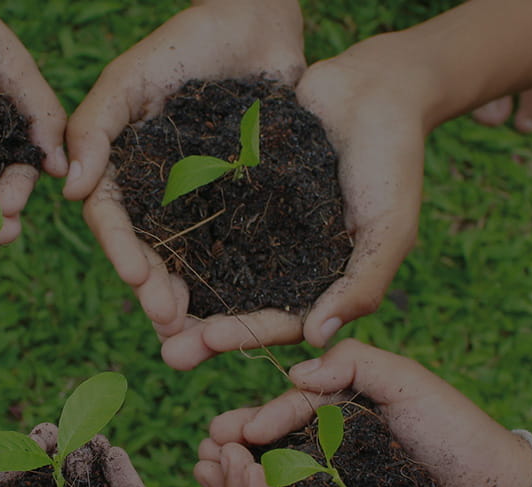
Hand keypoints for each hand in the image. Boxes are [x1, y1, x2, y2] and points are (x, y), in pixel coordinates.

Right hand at [68, 0, 305, 368]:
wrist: (257, 17)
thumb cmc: (184, 41)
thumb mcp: (129, 80)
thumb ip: (92, 129)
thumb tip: (68, 192)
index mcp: (122, 170)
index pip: (113, 222)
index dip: (123, 252)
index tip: (138, 279)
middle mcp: (158, 193)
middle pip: (150, 253)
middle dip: (156, 290)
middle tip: (170, 321)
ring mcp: (201, 200)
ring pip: (192, 259)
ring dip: (193, 297)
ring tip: (202, 329)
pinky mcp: (245, 200)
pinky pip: (239, 245)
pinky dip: (239, 278)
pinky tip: (249, 305)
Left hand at [155, 49, 428, 368]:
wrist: (372, 88)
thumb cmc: (393, 161)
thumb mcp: (389, 226)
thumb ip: (361, 283)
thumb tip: (316, 339)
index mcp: (316, 283)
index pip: (278, 323)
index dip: (245, 335)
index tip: (208, 340)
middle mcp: (278, 264)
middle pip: (235, 308)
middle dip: (201, 332)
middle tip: (166, 352)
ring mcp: (251, 230)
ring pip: (208, 270)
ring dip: (178, 292)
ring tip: (144, 309)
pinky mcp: (228, 193)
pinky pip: (195, 219)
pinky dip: (170, 236)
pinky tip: (138, 247)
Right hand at [197, 339, 531, 486]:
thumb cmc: (459, 434)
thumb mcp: (407, 382)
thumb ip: (352, 364)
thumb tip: (294, 376)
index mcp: (343, 408)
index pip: (289, 409)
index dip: (256, 420)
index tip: (229, 434)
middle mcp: (334, 445)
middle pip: (273, 443)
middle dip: (235, 446)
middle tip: (206, 453)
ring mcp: (339, 485)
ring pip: (280, 479)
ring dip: (243, 480)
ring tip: (213, 478)